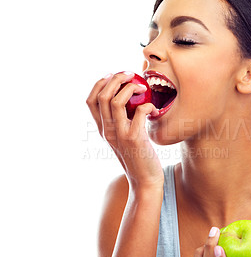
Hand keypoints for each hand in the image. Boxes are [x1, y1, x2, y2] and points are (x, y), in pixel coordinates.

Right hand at [86, 72, 163, 188]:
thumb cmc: (137, 157)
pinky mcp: (135, 139)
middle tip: (130, 75)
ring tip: (142, 88)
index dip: (99, 83)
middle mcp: (107, 131)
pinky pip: (138, 112)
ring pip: (116, 101)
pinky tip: (153, 109)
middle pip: (102, 96)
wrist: (145, 181)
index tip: (113, 75)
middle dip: (116, 79)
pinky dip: (147, 105)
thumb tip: (129, 100)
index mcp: (102, 129)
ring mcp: (120, 135)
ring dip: (130, 88)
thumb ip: (121, 121)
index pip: (90, 100)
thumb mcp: (123, 138)